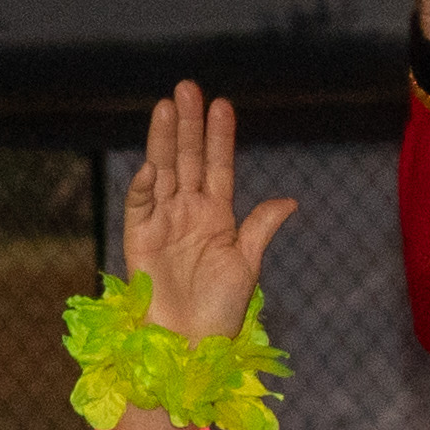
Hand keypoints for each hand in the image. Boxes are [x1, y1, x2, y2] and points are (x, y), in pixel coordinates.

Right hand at [122, 81, 299, 343]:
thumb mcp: (247, 265)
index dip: (219, 136)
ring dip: (163, 140)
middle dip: (188, 124)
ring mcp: (163, 222)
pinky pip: (141, 205)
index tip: (222, 104)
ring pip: (163, 171)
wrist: (190, 342)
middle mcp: (188, 211)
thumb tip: (289, 199)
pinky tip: (151, 164)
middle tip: (187, 87)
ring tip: (166, 106)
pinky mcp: (139, 238)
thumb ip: (260, 228)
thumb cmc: (219, 310)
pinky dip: (144, 186)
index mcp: (216, 215)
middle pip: (187, 158)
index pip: (218, 165)